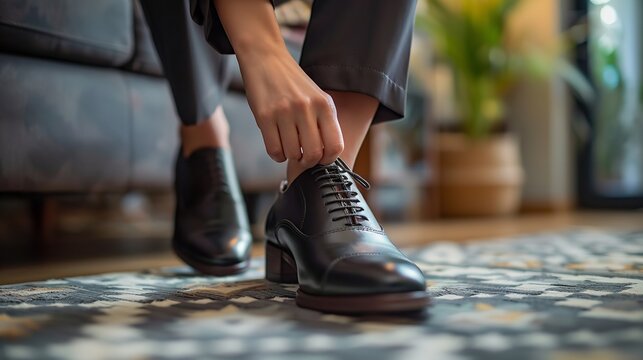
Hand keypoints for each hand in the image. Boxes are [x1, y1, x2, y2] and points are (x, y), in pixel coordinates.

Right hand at [213, 0, 342, 165]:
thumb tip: (326, 155)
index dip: (328, 159)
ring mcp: (285, 112)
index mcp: (325, 104)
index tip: (321, 158)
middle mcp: (307, 108)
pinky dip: (277, 155)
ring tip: (289, 146)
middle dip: (309, 162)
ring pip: (293, 154)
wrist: (266, 58)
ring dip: (291, 156)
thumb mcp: (317, 97)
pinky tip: (278, 145)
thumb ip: (324, 122)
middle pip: (314, 154)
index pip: (335, 146)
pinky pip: (274, 150)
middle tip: (303, 157)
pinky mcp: (264, 116)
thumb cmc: (293, 83)